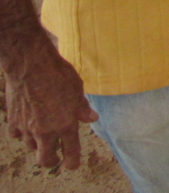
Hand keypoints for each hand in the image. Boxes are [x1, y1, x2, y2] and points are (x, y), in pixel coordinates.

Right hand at [5, 39, 97, 170]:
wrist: (31, 65)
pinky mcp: (13, 121)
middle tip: (56, 158)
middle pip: (46, 159)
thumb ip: (83, 108)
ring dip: (38, 145)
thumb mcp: (78, 90)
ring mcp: (27, 127)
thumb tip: (92, 119)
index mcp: (65, 125)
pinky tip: (28, 125)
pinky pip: (17, 135)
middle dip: (52, 161)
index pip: (71, 152)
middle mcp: (45, 131)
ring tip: (44, 137)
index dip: (72, 162)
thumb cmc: (58, 75)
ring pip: (31, 147)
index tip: (73, 164)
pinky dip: (23, 133)